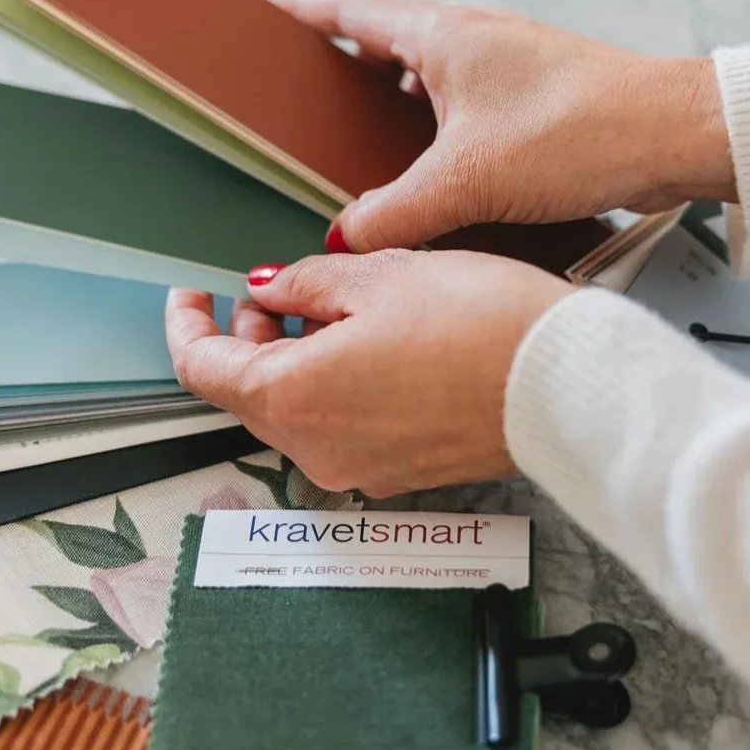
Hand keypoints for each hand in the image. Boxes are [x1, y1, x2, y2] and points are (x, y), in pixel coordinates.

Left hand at [165, 251, 571, 496]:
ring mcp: (358, 468)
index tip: (189, 295)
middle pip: (248, 394)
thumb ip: (305, 283)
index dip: (186, 325)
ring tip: (330, 310)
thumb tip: (271, 289)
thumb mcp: (379, 276)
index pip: (203, 368)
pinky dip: (332, 389)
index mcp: (294, 396)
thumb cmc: (479, 325)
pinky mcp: (398, 473)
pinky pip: (340, 430)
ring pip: (294, 412)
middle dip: (249, 339)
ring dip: (292, 362)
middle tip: (275, 292)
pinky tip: (367, 349)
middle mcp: (316, 448)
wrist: (563, 387)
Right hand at [275, 0, 734, 251]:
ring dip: (390, 107)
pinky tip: (430, 175)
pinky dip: (433, 135)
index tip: (266, 13)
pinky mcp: (533, 104)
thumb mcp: (467, 179)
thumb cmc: (582, 131)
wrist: (674, 136)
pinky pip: (461, 111)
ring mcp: (506, 71)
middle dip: (341, 68)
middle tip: (304, 96)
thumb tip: (348, 232)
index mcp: (444, 35)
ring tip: (358, 146)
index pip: (352, 10)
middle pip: (386, 44)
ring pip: (426, 81)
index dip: (303, 13)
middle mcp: (473, 42)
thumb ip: (395, 211)